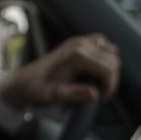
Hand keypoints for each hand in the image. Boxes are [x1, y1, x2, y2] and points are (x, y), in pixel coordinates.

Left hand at [0, 33, 119, 113]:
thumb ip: (75, 94)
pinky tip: (97, 70)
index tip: (101, 99)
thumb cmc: (40, 87)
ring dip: (110, 68)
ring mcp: (80, 40)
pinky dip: (106, 57)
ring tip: (100, 83)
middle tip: (101, 94)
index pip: (108, 69)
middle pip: (113, 60)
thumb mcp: (55, 95)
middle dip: (111, 79)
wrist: (27, 79)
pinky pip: (103, 44)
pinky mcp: (79, 41)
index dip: (110, 86)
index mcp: (77, 56)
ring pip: (111, 51)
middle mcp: (80, 44)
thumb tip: (95, 94)